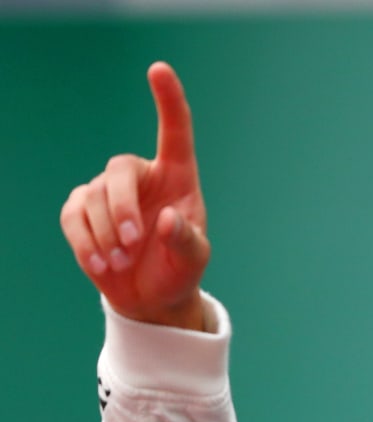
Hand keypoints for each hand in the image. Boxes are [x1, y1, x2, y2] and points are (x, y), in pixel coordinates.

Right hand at [59, 62, 208, 329]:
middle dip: (121, 207)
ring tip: (121, 262)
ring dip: (106, 234)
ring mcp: (107, 191)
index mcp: (178, 177)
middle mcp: (142, 177)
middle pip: (119, 170)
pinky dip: (85, 242)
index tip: (159, 69)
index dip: (168, 100)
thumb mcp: (193, 260)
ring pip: (95, 197)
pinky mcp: (82, 210)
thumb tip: (167, 219)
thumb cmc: (178, 269)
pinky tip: (101, 264)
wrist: (151, 295)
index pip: (175, 132)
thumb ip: (186, 241)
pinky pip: (74, 217)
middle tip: (130, 243)